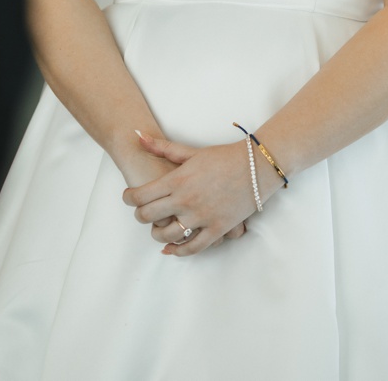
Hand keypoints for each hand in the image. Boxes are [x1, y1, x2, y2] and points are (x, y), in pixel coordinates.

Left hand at [122, 133, 257, 255]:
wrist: (258, 165)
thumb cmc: (225, 156)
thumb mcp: (192, 151)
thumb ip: (163, 147)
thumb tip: (138, 136)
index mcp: (178, 179)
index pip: (140, 196)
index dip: (128, 199)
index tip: (129, 197)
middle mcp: (186, 199)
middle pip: (148, 217)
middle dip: (140, 216)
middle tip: (143, 212)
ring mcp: (202, 216)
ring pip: (167, 235)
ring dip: (157, 235)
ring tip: (159, 229)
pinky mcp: (218, 228)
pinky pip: (193, 247)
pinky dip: (179, 251)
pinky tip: (173, 248)